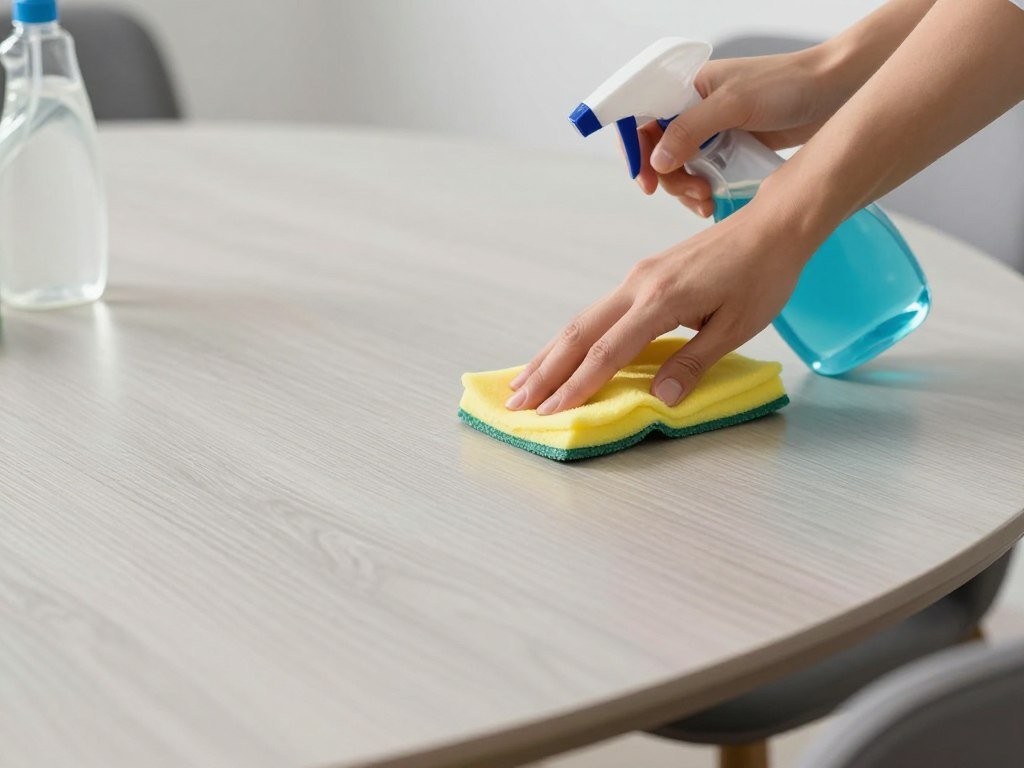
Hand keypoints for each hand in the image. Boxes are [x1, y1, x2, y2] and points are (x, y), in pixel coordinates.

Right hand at [505, 200, 811, 414]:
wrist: (772, 224)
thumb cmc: (763, 276)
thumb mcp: (737, 326)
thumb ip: (695, 362)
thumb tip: (661, 397)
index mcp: (661, 300)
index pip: (608, 351)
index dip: (578, 385)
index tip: (551, 412)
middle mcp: (637, 285)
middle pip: (579, 334)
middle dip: (546, 372)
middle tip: (516, 404)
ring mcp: (636, 278)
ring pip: (581, 321)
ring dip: (550, 354)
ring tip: (522, 383)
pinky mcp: (642, 276)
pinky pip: (597, 312)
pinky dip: (572, 338)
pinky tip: (563, 353)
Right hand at [633, 45, 850, 216]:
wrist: (833, 92)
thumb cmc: (787, 84)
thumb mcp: (734, 104)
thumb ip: (691, 131)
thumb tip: (658, 161)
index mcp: (687, 89)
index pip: (644, 120)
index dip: (638, 151)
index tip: (646, 181)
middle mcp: (695, 110)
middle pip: (660, 153)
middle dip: (671, 179)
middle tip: (694, 192)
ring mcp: (712, 133)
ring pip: (680, 170)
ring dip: (687, 190)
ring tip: (705, 200)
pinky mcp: (730, 151)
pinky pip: (703, 176)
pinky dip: (703, 192)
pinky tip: (712, 202)